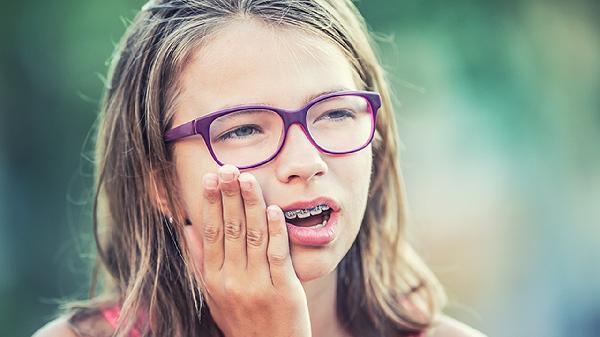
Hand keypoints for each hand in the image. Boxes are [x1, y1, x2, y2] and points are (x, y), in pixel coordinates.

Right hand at [183, 164, 311, 336]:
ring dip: (251, 204)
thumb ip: (199, 262)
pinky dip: (276, 230)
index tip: (210, 177)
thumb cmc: (240, 323)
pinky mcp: (284, 290)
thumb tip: (186, 228)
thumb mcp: (212, 296)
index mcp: (213, 279)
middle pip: (230, 229)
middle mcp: (232, 280)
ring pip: (253, 236)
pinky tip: (273, 209)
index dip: (210, 203)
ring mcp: (258, 285)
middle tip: (229, 167)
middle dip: (229, 195)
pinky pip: (278, 255)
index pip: (210, 233)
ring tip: (248, 178)